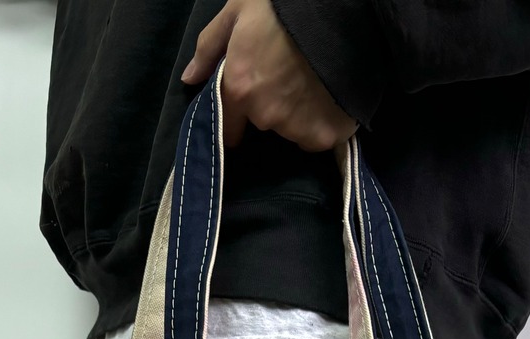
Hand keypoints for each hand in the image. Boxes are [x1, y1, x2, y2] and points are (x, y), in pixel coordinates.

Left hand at [182, 0, 357, 151]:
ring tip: (313, 81)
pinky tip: (331, 96)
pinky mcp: (329, 134)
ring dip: (300, 113)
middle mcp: (267, 116)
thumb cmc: (282, 6)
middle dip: (273, 105)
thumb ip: (209, 49)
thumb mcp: (237, 12)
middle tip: (288, 73)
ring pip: (295, 130)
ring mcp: (300, 128)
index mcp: (240, 89)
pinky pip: (321, 136)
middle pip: (266, 124)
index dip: (237, 118)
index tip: (248, 106)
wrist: (340, 8)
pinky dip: (325, 121)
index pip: (229, 130)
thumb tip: (189, 79)